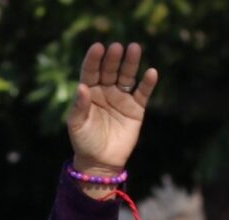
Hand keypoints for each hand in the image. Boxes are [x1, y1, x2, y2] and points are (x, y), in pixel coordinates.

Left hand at [66, 42, 158, 178]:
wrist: (100, 162)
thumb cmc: (84, 142)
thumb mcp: (77, 125)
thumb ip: (79, 106)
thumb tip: (82, 86)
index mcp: (89, 91)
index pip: (91, 71)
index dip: (94, 59)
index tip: (98, 47)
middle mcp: (106, 91)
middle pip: (110, 70)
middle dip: (113, 59)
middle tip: (117, 47)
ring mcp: (121, 98)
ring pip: (127, 76)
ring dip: (131, 63)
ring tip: (134, 48)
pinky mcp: (136, 109)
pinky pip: (143, 93)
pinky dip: (147, 83)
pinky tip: (151, 72)